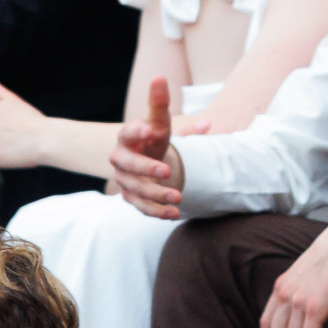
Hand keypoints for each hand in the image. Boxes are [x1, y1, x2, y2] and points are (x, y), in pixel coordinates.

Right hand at [107, 77, 182, 217]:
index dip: (137, 131)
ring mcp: (124, 179)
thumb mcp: (161, 122)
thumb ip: (172, 114)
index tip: (149, 129)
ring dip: (157, 195)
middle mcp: (120, 158)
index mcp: (127, 136)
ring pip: (137, 190)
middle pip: (130, 165)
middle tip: (166, 171)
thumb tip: (206, 124)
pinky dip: (157, 211)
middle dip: (148, 168)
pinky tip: (174, 214)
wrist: (142, 154)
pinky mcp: (131, 196)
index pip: (128, 132)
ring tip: (178, 197)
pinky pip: (142, 207)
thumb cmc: (153, 135)